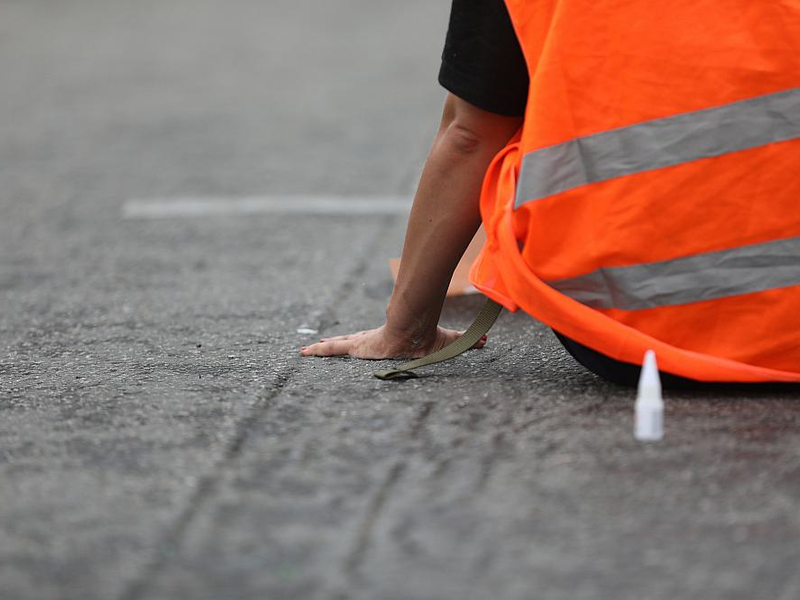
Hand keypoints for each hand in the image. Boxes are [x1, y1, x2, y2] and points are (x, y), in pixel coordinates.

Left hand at [299, 324, 486, 359]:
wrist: (414, 329)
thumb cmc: (426, 336)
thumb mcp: (443, 343)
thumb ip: (463, 342)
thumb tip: (488, 341)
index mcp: (386, 339)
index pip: (370, 339)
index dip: (360, 340)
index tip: (353, 341)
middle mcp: (371, 340)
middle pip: (349, 341)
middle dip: (336, 344)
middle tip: (319, 345)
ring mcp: (362, 343)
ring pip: (337, 345)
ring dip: (322, 348)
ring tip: (303, 351)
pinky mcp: (356, 345)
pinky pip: (334, 348)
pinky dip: (319, 350)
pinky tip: (303, 352)